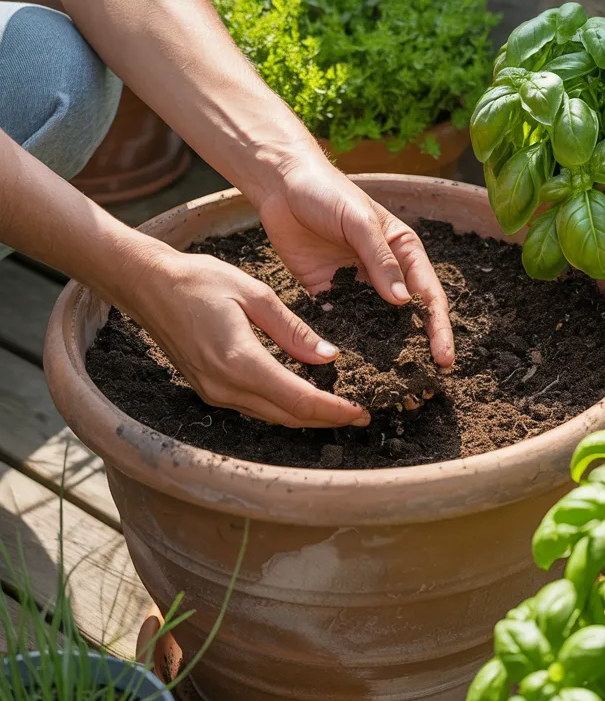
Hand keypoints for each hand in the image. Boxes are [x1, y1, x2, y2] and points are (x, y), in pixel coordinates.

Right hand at [126, 247, 371, 428]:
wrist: (149, 285)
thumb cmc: (200, 280)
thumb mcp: (255, 294)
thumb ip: (293, 330)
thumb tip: (329, 356)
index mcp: (241, 361)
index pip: (298, 399)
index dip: (333, 410)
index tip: (360, 411)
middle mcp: (226, 387)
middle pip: (287, 416)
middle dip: (326, 419)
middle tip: (359, 415)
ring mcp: (214, 392)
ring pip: (271, 416)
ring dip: (305, 416)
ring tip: (337, 408)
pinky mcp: (209, 390)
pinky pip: (254, 407)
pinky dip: (282, 407)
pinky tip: (301, 396)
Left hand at [252, 151, 455, 368]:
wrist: (281, 184)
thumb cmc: (328, 191)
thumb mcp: (358, 221)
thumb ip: (379, 259)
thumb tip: (402, 303)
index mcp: (403, 250)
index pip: (427, 295)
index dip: (438, 328)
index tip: (443, 359)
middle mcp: (384, 271)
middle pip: (405, 318)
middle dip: (415, 351)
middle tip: (422, 386)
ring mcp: (355, 283)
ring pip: (374, 326)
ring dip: (381, 354)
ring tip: (387, 387)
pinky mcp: (326, 291)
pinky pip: (339, 321)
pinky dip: (344, 342)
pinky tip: (345, 368)